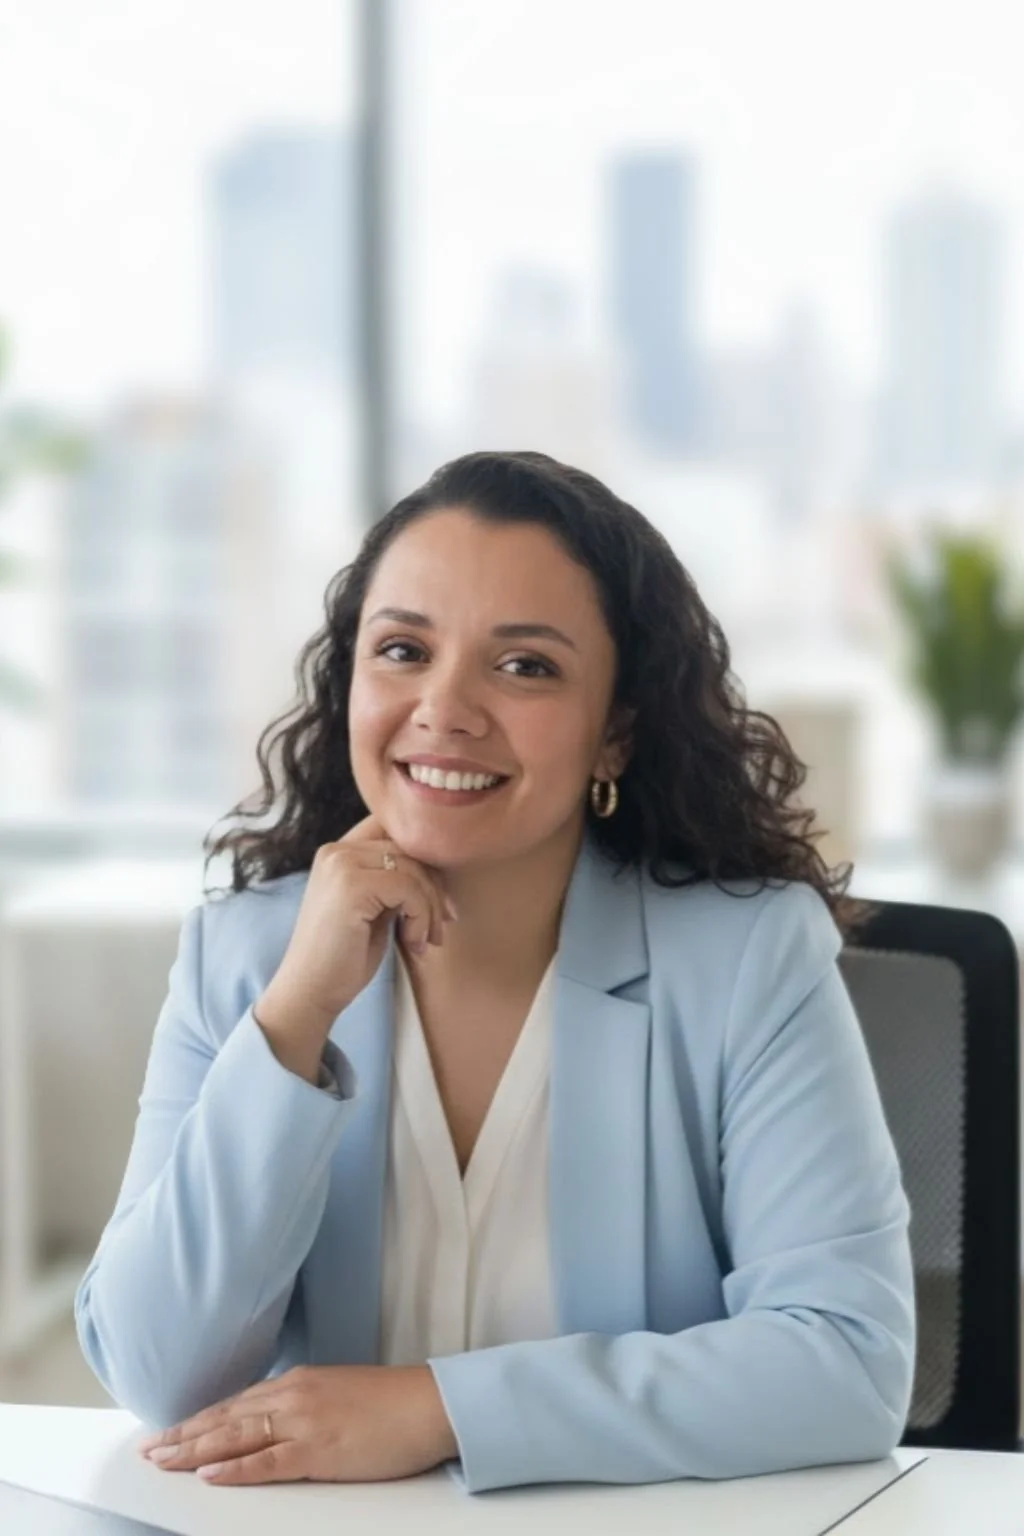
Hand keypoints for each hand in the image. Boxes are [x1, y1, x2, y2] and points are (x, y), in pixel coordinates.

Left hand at [137, 1364, 458, 1484]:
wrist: (428, 1404)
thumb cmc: (390, 1403)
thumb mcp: (337, 1394)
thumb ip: (303, 1404)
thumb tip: (274, 1420)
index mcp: (298, 1382)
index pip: (236, 1403)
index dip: (199, 1419)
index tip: (169, 1431)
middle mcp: (293, 1396)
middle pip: (226, 1418)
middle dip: (184, 1434)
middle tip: (148, 1449)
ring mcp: (304, 1422)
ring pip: (236, 1437)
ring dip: (194, 1450)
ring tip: (162, 1460)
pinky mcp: (319, 1450)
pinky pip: (267, 1462)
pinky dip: (235, 1469)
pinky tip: (208, 1475)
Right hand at [254, 816, 456, 1078]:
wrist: (310, 992)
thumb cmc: (344, 956)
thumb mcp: (374, 907)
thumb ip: (394, 880)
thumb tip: (440, 867)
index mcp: (338, 851)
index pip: (395, 831)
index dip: (424, 860)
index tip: (438, 897)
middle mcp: (336, 850)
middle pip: (410, 850)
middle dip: (435, 888)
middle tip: (444, 924)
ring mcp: (341, 865)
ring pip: (414, 870)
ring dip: (431, 908)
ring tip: (428, 940)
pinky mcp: (352, 886)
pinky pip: (409, 890)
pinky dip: (421, 919)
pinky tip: (413, 944)